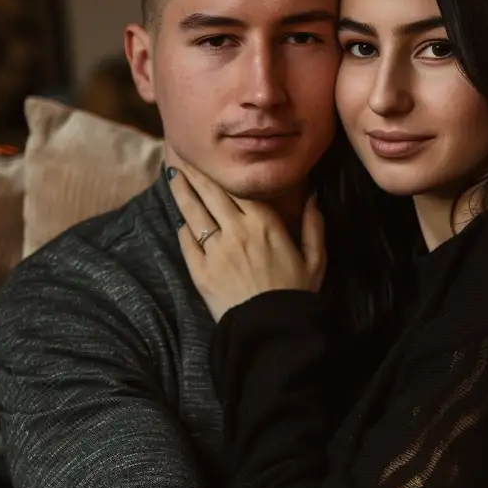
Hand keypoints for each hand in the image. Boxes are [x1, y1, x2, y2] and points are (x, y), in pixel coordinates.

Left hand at [166, 145, 324, 320]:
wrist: (272, 331)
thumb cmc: (296, 295)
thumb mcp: (316, 259)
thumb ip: (313, 225)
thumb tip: (313, 196)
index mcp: (265, 223)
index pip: (236, 188)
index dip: (218, 173)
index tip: (208, 160)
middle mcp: (237, 230)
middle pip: (209, 193)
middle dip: (193, 173)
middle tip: (180, 157)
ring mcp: (216, 251)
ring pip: (194, 212)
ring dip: (181, 192)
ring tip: (171, 177)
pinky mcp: (201, 272)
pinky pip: (187, 243)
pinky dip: (184, 229)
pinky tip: (180, 219)